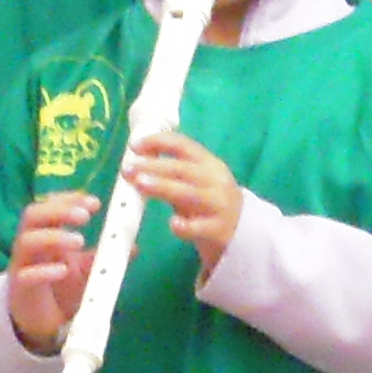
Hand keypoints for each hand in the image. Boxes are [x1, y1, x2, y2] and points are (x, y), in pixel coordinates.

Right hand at [6, 191, 101, 354]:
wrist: (41, 324)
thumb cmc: (60, 290)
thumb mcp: (85, 271)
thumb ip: (102, 257)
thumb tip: (133, 247)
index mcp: (46, 235)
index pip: (50, 206)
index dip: (69, 199)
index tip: (94, 203)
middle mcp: (32, 245)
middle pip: (33, 216)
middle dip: (58, 210)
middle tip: (85, 215)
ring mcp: (23, 265)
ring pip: (27, 241)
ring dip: (54, 237)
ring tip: (79, 241)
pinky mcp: (20, 289)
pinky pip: (26, 275)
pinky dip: (44, 271)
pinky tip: (62, 271)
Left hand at [123, 128, 243, 276]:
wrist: (243, 230)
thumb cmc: (209, 201)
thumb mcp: (195, 181)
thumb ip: (171, 172)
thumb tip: (136, 161)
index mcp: (208, 163)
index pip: (183, 145)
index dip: (159, 142)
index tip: (135, 146)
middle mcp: (215, 180)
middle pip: (182, 169)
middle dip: (154, 166)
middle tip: (128, 167)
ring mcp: (219, 204)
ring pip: (190, 194)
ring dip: (164, 187)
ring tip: (140, 184)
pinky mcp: (219, 229)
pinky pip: (201, 227)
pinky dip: (186, 226)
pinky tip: (173, 224)